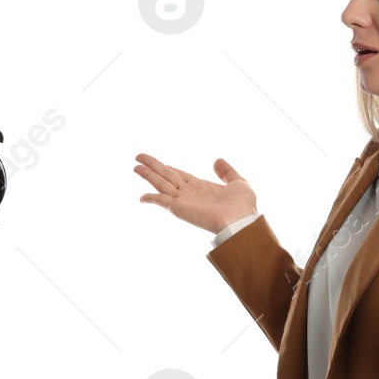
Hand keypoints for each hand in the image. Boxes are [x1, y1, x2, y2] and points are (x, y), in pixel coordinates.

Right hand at [135, 154, 258, 233]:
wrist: (240, 221)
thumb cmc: (243, 206)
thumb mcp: (238, 182)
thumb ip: (227, 171)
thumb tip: (217, 160)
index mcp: (201, 187)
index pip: (179, 175)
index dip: (167, 167)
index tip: (156, 162)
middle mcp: (189, 193)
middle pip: (166, 176)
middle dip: (152, 166)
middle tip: (138, 157)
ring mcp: (183, 201)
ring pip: (161, 183)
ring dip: (148, 175)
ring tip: (135, 166)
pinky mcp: (179, 208)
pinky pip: (161, 201)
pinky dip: (151, 199)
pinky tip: (141, 197)